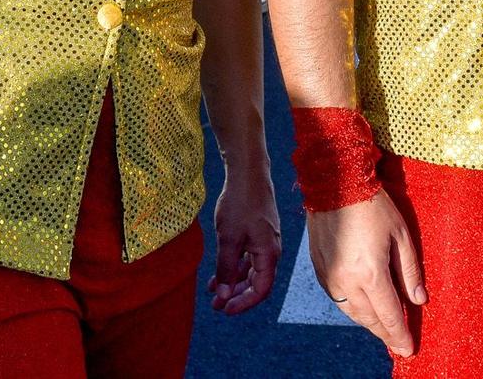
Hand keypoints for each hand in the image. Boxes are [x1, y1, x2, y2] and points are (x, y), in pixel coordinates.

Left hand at [208, 159, 280, 315]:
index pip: (260, 289)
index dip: (243, 303)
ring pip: (249, 270)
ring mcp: (264, 240)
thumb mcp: (229, 238)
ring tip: (212, 292)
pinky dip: (233, 266)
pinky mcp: (257, 232)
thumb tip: (223, 294)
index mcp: (269, 254)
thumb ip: (226, 268)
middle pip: (256, 282)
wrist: (248, 172)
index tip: (224, 310)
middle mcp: (270, 250)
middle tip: (216, 306)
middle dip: (236, 295)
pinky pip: (247, 256)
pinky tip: (217, 272)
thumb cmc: (240, 203)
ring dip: (232, 282)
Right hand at [306, 190, 424, 356]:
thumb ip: (410, 271)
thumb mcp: (401, 235)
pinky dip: (353, 308)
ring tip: (383, 329)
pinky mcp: (319, 270)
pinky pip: (338, 299)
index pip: (390, 316)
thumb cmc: (373, 205)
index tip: (409, 349)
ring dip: (369, 323)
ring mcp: (330, 277)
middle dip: (386, 333)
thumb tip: (419, 299)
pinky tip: (363, 308)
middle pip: (370, 319)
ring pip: (352, 313)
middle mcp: (347, 282)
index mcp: (371, 274)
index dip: (400, 335)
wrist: (334, 184)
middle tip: (398, 343)